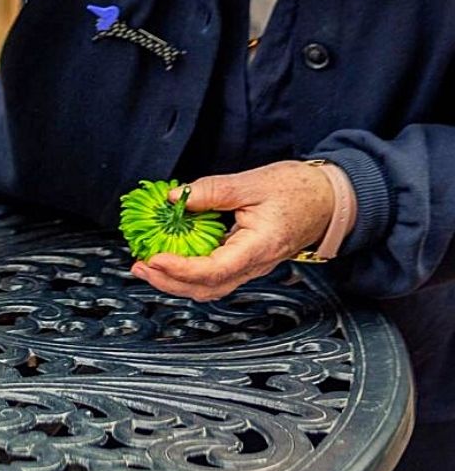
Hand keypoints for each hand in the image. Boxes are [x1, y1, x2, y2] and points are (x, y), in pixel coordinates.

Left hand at [131, 160, 334, 300]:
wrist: (329, 200)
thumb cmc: (297, 190)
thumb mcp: (252, 182)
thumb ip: (211, 191)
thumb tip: (174, 198)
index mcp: (258, 247)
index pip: (215, 270)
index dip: (181, 269)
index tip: (155, 258)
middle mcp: (255, 264)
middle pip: (208, 288)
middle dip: (170, 282)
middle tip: (140, 266)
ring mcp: (251, 265)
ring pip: (211, 286)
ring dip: (176, 281)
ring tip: (148, 267)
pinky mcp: (247, 259)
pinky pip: (216, 274)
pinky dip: (189, 272)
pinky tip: (171, 259)